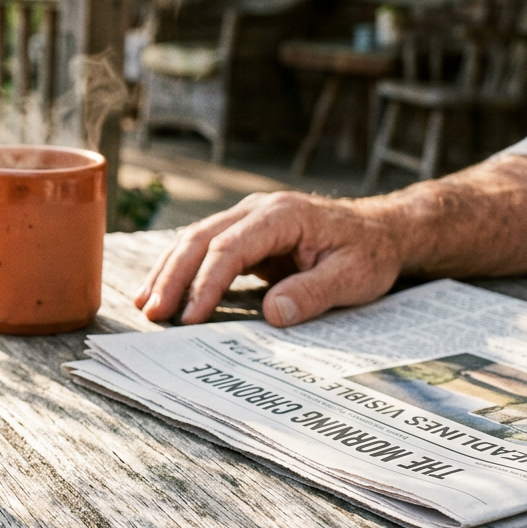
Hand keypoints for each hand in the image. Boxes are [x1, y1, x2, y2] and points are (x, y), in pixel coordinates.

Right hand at [133, 192, 403, 327]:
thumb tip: (272, 314)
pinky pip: (204, 249)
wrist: (383, 231)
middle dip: (172, 276)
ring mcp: (247, 218)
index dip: (206, 283)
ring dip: (168, 272)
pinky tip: (163, 290)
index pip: (230, 248)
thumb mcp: (354, 277)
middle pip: (200, 238)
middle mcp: (257, 210)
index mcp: (282, 215)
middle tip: (152, 312)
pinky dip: (180, 269)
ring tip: (145, 304)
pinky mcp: (244, 234)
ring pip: (194, 240)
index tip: (191, 318)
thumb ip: (312, 293)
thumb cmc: (370, 253)